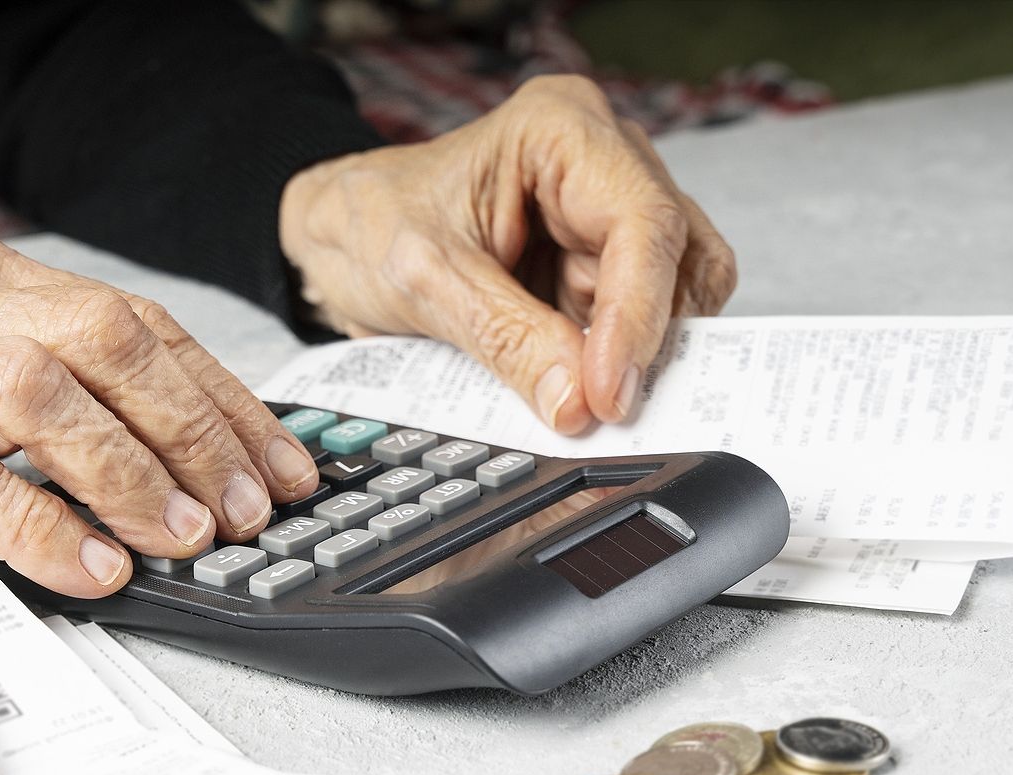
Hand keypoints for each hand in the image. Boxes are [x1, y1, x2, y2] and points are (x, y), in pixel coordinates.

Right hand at [0, 224, 319, 595]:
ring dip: (132, 471)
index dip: (220, 396)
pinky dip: (46, 527)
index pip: (132, 321)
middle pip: (107, 341)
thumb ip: (48, 389)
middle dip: (198, 430)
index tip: (277, 461)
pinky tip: (96, 568)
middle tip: (250, 507)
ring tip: (186, 538)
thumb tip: (181, 450)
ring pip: (42, 392)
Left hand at [279, 74, 736, 432]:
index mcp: (561, 129)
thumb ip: (506, 338)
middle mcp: (603, 162)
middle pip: (676, 256)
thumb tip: (577, 401)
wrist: (336, 236)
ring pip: (674, 294)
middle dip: (645, 338)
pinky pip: (641, 323)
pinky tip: (575, 382)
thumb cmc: (370, 223)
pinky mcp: (601, 268)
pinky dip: (617, 362)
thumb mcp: (424, 281)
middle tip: (603, 407)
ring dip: (634, 352)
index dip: (638, 313)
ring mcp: (607, 217)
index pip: (642, 220)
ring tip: (578, 391)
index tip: (610, 391)